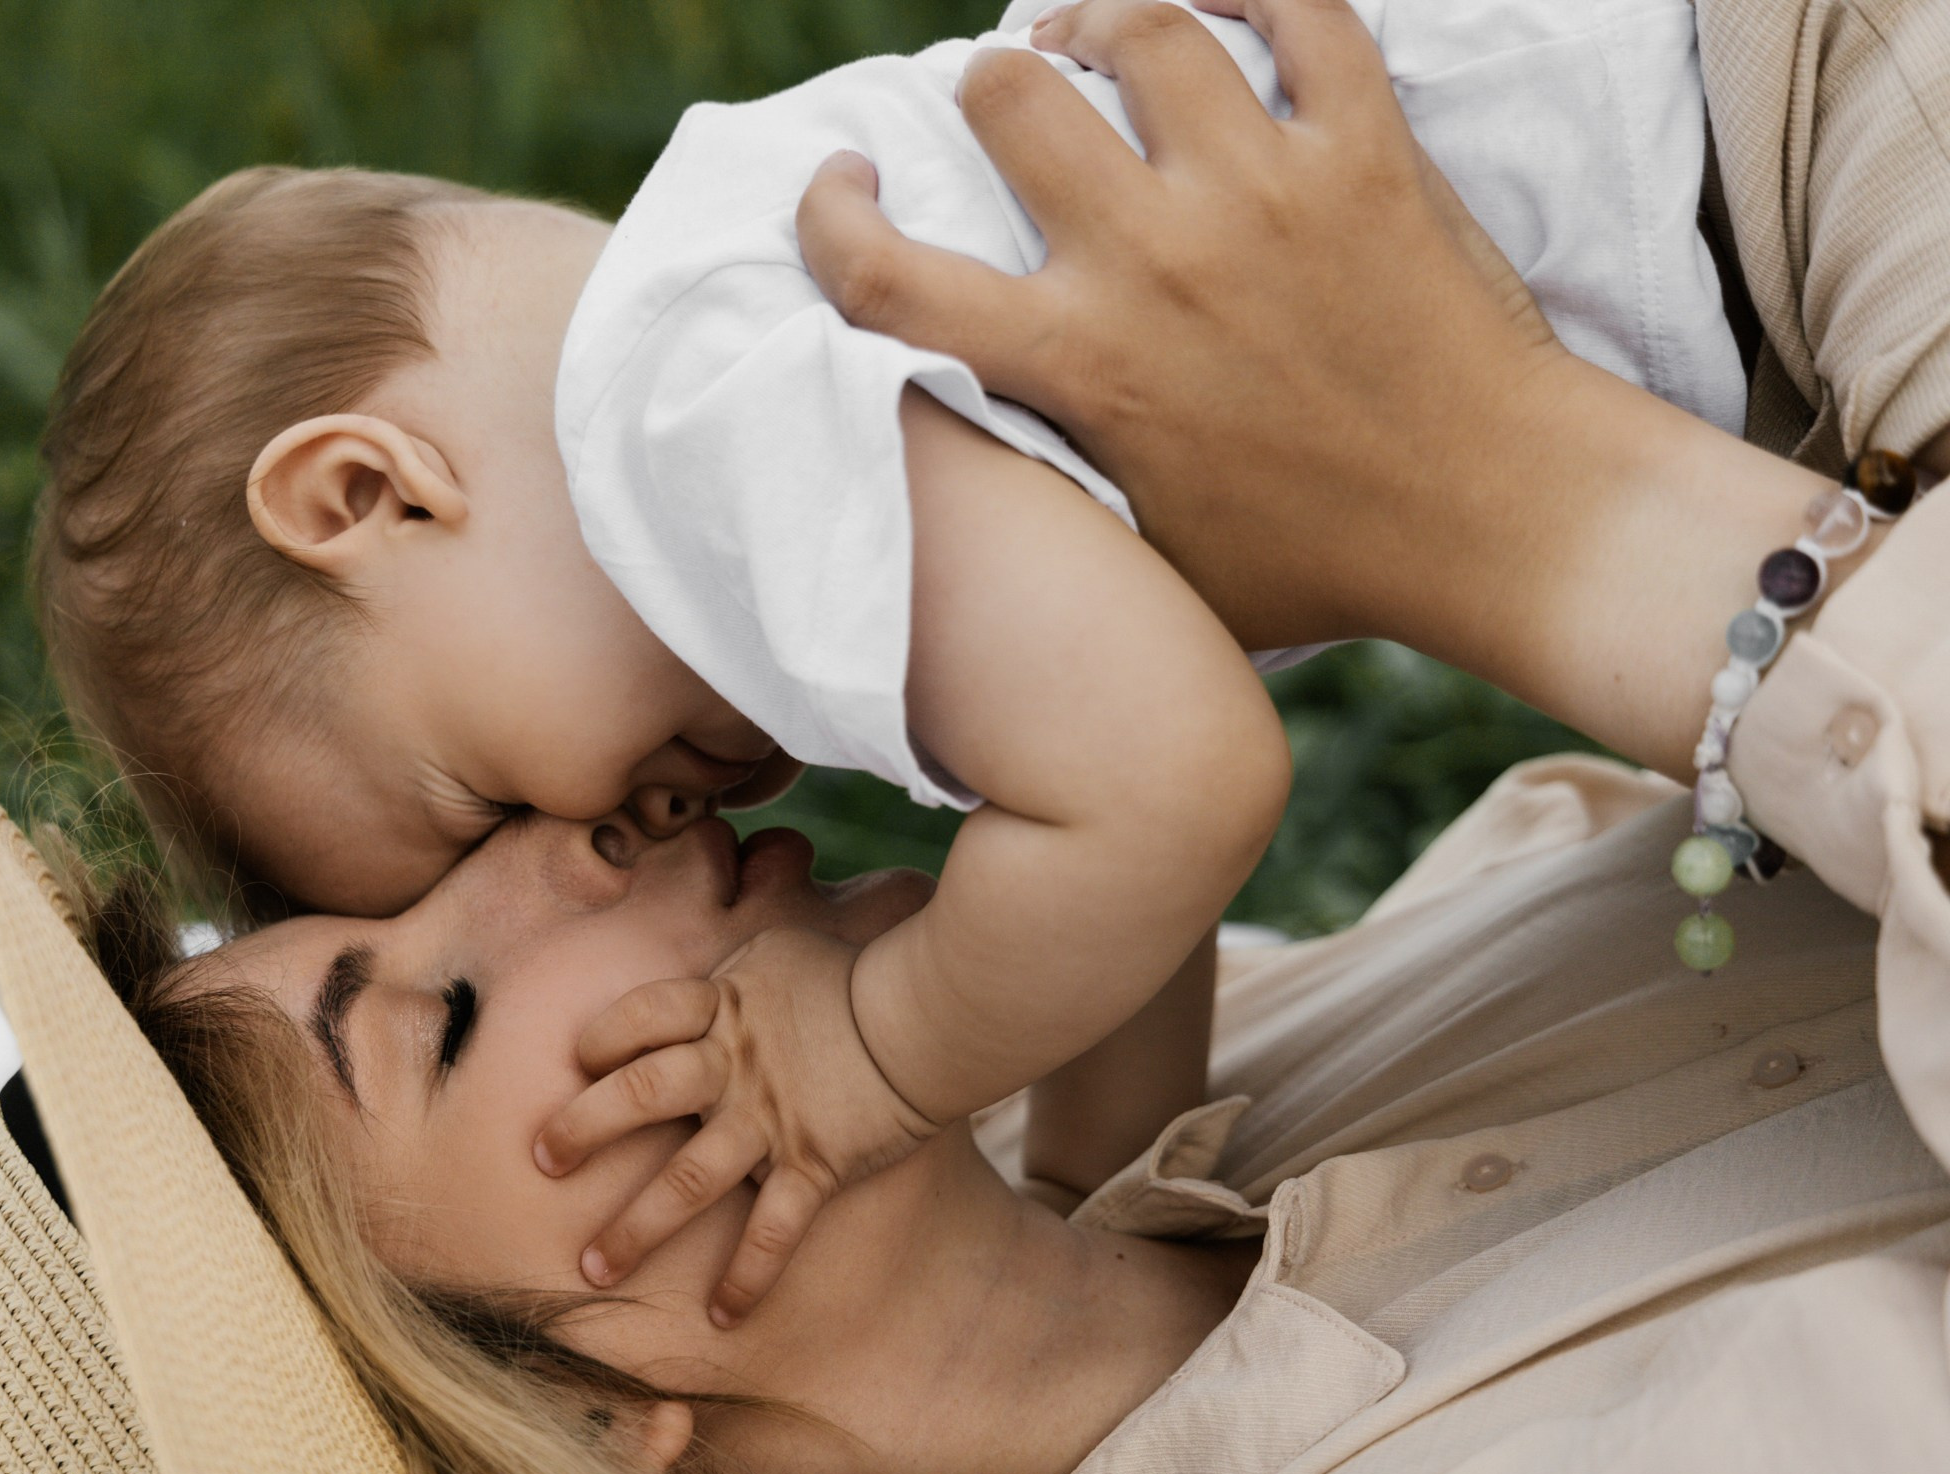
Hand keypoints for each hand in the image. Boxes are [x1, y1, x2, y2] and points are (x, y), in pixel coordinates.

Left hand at [533, 927, 940, 1325]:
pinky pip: (773, 1230)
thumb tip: (712, 967)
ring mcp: (769, 1118)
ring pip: (687, 1180)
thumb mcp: (783, 949)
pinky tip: (723, 1315)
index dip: (604, 1037)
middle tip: (542, 1161)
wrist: (928, 1015)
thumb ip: (738, 966)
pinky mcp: (814, 1163)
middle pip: (639, 1093)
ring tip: (594, 1271)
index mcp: (722, 1005)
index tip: (576, 1062)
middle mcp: (732, 1064)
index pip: (641, 1015)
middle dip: (583, 1129)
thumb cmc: (857, 976)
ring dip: (636, 1228)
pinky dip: (749, 1276)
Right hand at [795, 0, 1566, 651]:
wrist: (1494, 523)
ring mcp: (1263, 193)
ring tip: (1099, 32)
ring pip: (1145, 22)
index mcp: (1080, 365)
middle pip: (1011, 92)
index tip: (842, 186)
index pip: (890, 277)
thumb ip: (1049, 484)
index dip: (831, 217)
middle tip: (1014, 98)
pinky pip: (1304, 8)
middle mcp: (1154, 261)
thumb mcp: (1142, 556)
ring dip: (1103, 14)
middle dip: (990, 83)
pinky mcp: (1365, 153)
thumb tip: (976, 454)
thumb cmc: (1317, 565)